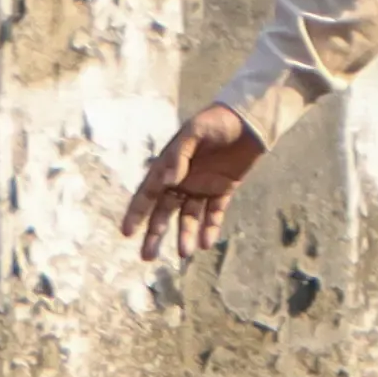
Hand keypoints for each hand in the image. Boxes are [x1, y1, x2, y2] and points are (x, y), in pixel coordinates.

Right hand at [123, 103, 264, 260]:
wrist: (250, 120)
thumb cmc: (216, 121)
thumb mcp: (195, 132)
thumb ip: (180, 155)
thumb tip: (168, 181)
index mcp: (167, 167)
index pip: (147, 195)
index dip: (136, 214)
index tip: (127, 233)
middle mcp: (181, 180)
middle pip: (164, 212)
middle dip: (155, 234)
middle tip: (147, 256)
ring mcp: (202, 186)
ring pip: (189, 216)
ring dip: (186, 234)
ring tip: (185, 253)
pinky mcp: (223, 189)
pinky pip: (214, 212)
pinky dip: (211, 227)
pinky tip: (207, 242)